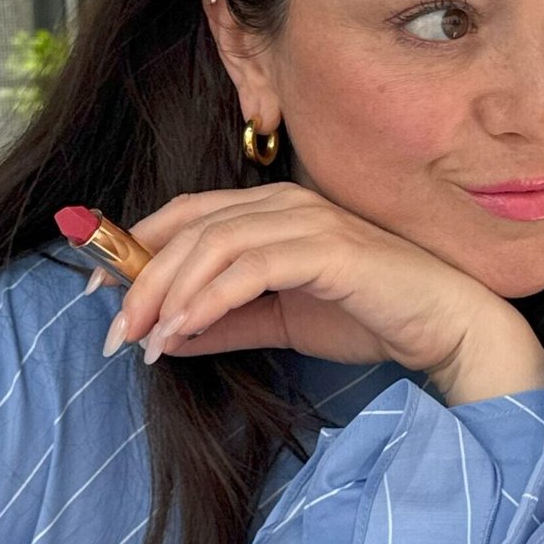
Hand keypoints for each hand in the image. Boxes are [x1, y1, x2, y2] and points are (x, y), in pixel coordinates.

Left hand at [103, 183, 543, 403]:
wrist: (445, 325)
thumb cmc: (370, 315)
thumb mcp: (280, 321)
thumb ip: (224, 322)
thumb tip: (163, 335)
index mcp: (272, 209)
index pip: (186, 215)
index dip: (136, 247)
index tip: (99, 291)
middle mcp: (284, 202)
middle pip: (188, 226)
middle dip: (140, 276)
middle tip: (112, 330)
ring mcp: (307, 220)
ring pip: (211, 244)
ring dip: (166, 292)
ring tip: (143, 340)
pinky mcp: (326, 248)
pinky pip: (248, 269)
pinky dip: (206, 300)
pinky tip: (182, 333)